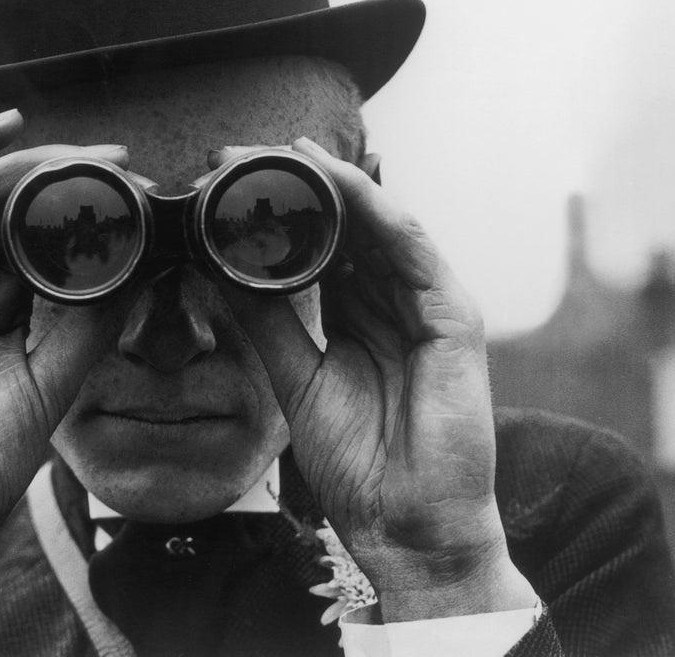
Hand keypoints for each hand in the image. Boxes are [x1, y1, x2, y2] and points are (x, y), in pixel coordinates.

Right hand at [0, 111, 127, 655]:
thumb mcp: (58, 374)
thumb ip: (92, 314)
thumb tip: (138, 257)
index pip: (37, 232)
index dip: (84, 204)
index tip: (137, 190)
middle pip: (7, 202)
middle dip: (65, 174)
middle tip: (120, 160)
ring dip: (27, 162)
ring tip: (82, 155)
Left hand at [210, 137, 535, 621]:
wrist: (404, 522)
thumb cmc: (356, 459)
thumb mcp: (296, 377)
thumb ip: (268, 321)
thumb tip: (220, 272)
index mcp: (356, 316)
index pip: (321, 248)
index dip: (281, 215)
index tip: (229, 185)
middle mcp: (391, 302)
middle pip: (349, 228)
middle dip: (303, 188)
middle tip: (248, 154)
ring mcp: (426, 306)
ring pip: (381, 226)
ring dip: (337, 185)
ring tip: (290, 153)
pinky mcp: (454, 317)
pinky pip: (413, 250)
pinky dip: (378, 210)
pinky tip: (342, 182)